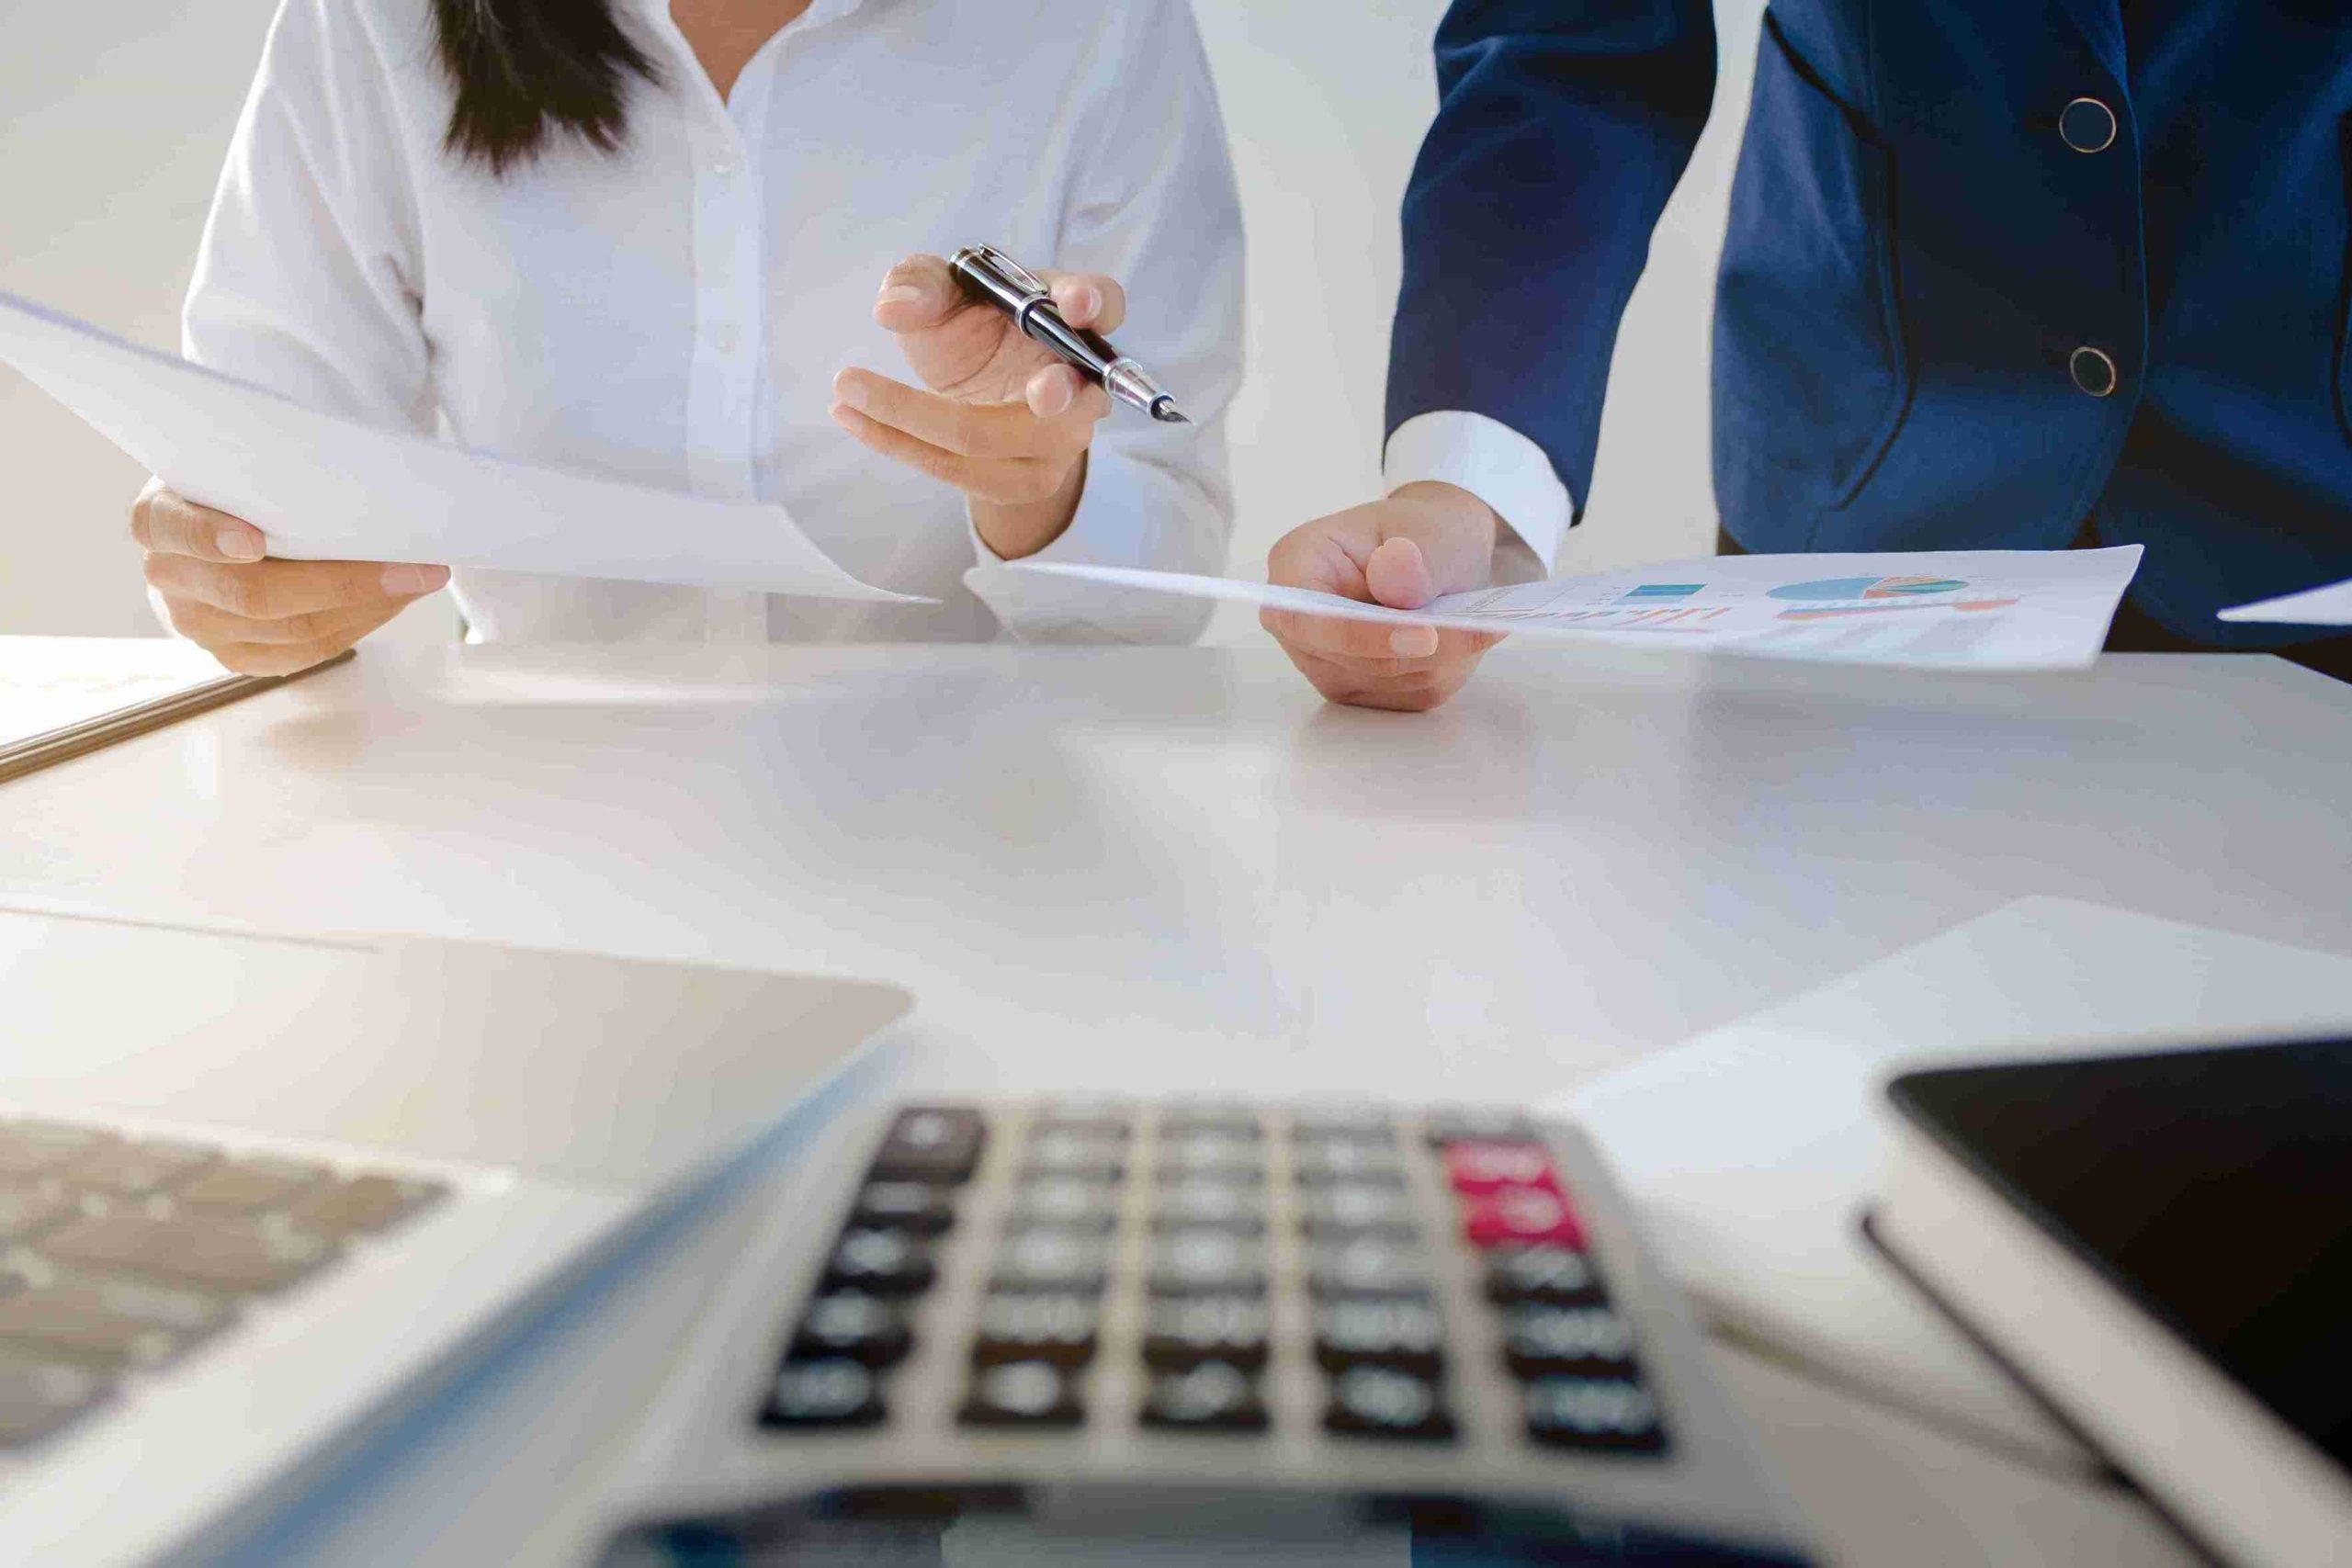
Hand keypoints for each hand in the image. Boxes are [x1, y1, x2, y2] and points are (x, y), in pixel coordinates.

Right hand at [132, 478, 447, 675]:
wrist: (210, 534)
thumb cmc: (235, 490)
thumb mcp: (235, 467)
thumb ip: (267, 472)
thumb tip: (361, 479)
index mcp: (157, 519)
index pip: (174, 528)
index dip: (209, 538)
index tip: (253, 541)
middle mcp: (169, 577)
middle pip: (254, 594)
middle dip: (344, 582)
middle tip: (412, 566)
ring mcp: (199, 625)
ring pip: (292, 631)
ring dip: (367, 606)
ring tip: (418, 580)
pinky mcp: (234, 656)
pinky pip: (305, 654)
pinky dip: (358, 626)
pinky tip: (392, 601)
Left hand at [831, 253, 1121, 559]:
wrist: (978, 386)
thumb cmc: (973, 324)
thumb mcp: (943, 290)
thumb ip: (921, 284)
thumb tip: (894, 307)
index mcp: (1071, 315)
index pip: (1102, 304)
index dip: (1093, 303)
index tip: (1073, 302)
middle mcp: (1081, 381)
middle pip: (1066, 395)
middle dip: (1054, 394)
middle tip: (1041, 392)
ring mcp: (1061, 437)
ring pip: (993, 440)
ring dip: (913, 418)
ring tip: (848, 390)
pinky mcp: (1028, 478)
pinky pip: (961, 470)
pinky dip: (899, 444)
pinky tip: (852, 417)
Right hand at [1262, 481, 1503, 711]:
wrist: (1438, 556)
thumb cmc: (1423, 533)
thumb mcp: (1432, 529)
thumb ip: (1414, 557)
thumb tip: (1394, 573)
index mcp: (1297, 566)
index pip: (1305, 618)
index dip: (1358, 634)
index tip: (1425, 635)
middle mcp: (1301, 626)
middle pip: (1351, 659)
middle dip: (1420, 649)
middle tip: (1482, 625)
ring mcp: (1329, 663)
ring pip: (1390, 681)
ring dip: (1441, 658)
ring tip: (1477, 619)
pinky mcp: (1365, 690)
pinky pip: (1412, 694)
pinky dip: (1448, 669)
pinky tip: (1466, 637)